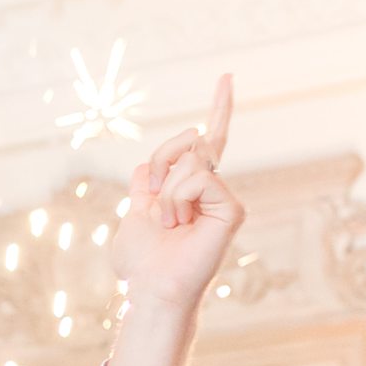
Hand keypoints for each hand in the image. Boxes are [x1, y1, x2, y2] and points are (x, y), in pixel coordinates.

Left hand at [107, 74, 242, 365]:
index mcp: (190, 188)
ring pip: (191, 159)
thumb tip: (150, 165)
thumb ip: (144, 183)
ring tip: (170, 224)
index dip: (219, 108)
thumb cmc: (140, 261)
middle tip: (159, 209)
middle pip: (189, 141)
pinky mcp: (232, 209)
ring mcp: (224, 198)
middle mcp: (212, 189)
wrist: (149, 289)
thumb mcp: (133, 210)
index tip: (227, 77)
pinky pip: (199, 178)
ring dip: (167, 192)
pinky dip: (178, 198)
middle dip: (162, 164)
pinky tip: (181, 223)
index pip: (208, 141)